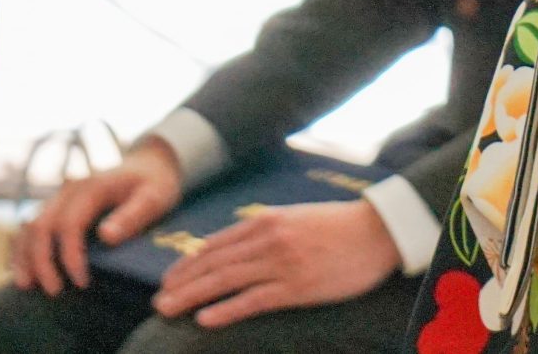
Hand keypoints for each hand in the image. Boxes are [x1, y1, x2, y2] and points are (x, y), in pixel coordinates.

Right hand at [10, 141, 184, 296]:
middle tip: (54, 291)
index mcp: (92, 187)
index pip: (69, 224)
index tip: (81, 282)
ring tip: (26, 286)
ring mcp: (59, 197)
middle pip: (41, 226)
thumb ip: (133, 216)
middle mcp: (69, 190)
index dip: (70, 256)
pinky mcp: (55, 206)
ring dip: (24, 256)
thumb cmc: (154, 184)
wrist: (149, 165)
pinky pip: (28, 226)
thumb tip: (106, 236)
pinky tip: (20, 270)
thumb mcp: (154, 198)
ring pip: (28, 226)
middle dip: (41, 261)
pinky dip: (20, 248)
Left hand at [152, 199, 401, 328]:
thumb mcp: (298, 218)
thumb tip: (240, 244)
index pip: (216, 244)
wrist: (379, 230)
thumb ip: (268, 229)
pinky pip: (253, 300)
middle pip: (213, 263)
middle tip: (158, 301)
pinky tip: (205, 319)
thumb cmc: (341, 225)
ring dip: (192, 296)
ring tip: (168, 310)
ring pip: (225, 281)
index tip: (169, 278)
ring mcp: (282, 263)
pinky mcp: (297, 286)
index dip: (189, 263)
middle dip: (181, 283)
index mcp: (267, 221)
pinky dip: (226, 310)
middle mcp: (268, 239)